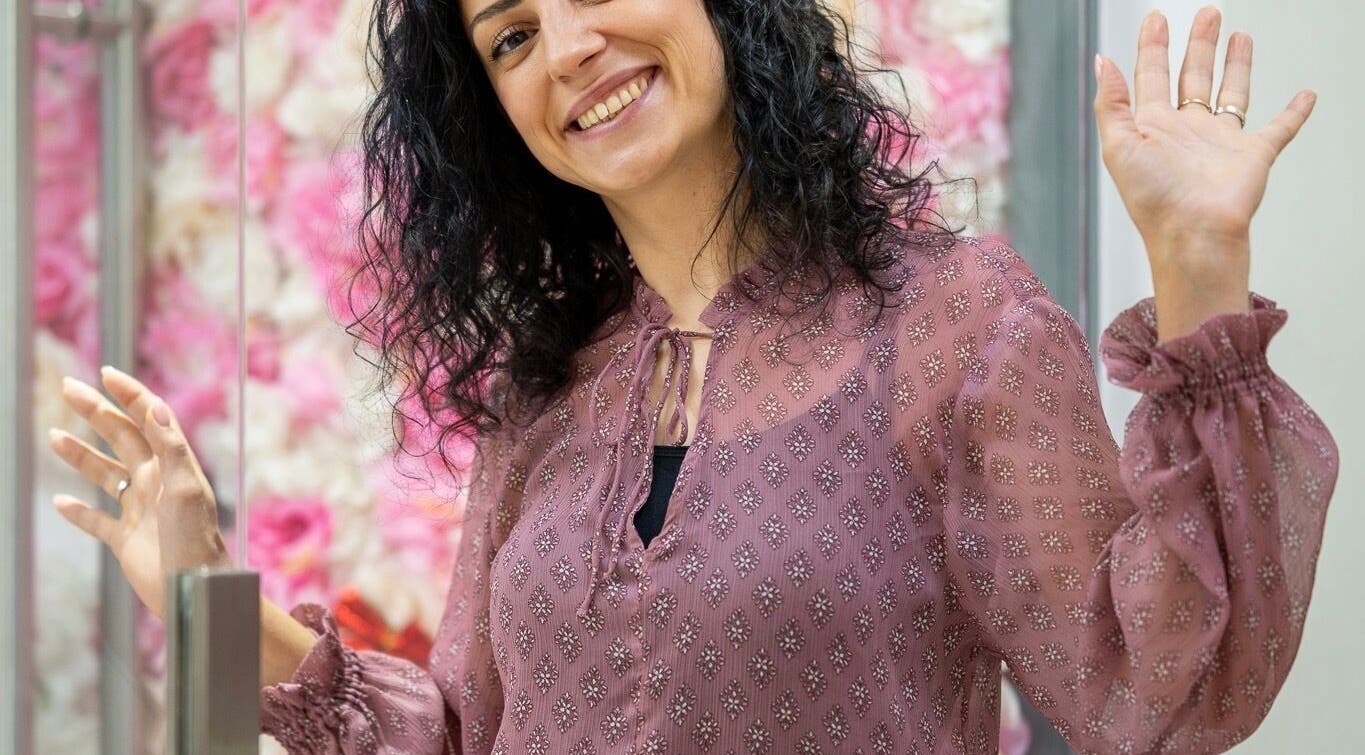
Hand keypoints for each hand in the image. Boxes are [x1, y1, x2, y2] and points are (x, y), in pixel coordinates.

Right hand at [47, 366, 231, 619]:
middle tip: (68, 387)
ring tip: (54, 435)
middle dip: (96, 412)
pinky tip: (61, 501)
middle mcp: (155, 482)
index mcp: (172, 466)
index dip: (131, 395)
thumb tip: (155, 405)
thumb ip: (170, 447)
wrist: (195, 590)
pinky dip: (79, 510)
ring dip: (81, 454)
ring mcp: (139, 510)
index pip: (151, 419)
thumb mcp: (185, 489)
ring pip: (105, 475)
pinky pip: (97, 520)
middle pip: (121, 437)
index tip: (106, 373)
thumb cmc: (196, 540)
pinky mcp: (126, 540)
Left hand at [1093, 6, 1315, 268]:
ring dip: (1235, 65)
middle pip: (1193, 75)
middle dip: (1199, 44)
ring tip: (1239, 35)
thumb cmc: (1154, 198)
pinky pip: (1279, 129)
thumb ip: (1111, 103)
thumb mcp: (1119, 145)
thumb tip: (1103, 61)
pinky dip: (1294, 113)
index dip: (1153, 46)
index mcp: (1153, 127)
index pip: (1152, 76)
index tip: (1155, 18)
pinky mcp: (1253, 156)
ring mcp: (1221, 142)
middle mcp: (1187, 131)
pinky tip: (1305, 95)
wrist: (1194, 233)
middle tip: (1207, 14)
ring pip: (1231, 93)